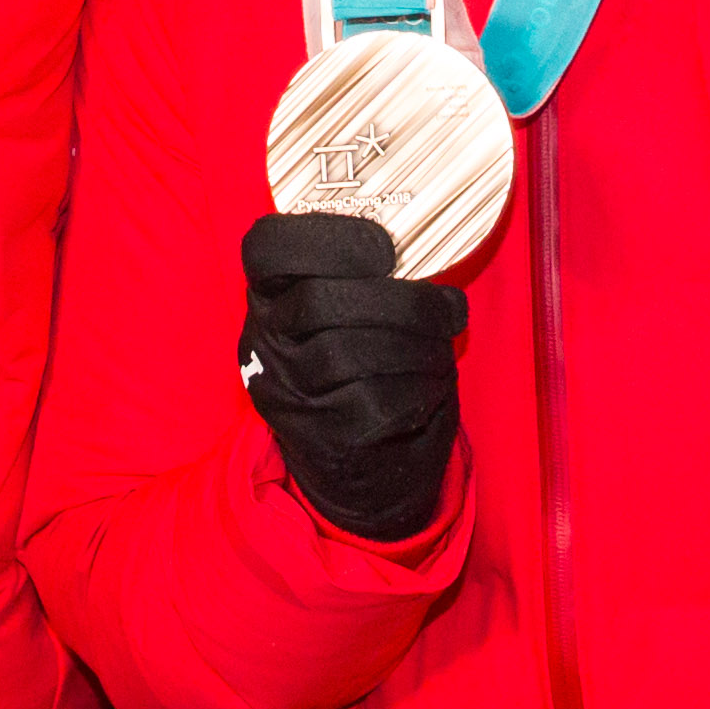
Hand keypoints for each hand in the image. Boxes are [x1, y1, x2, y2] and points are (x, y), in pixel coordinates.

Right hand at [237, 209, 467, 539]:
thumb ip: (364, 276)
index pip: (265, 249)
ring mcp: (289, 394)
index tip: (384, 249)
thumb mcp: (350, 315)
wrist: (364, 469)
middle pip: (320, 303)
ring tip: (444, 340)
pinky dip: (421, 385)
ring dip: (417, 342)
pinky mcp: (324, 437)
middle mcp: (265, 343)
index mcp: (269, 297)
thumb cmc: (367, 370)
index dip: (325, 239)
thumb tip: (422, 239)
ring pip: (351, 352)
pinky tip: (434, 380)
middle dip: (399, 301)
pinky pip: (379, 400)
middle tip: (444, 305)